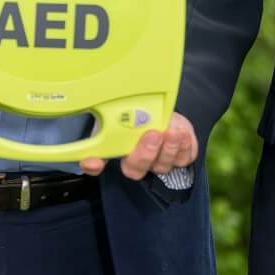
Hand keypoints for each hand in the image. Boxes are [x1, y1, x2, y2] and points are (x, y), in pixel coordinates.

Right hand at [75, 113, 199, 179]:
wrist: (161, 106)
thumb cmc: (135, 113)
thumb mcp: (114, 117)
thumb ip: (100, 132)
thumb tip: (89, 155)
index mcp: (119, 153)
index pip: (100, 166)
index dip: (95, 165)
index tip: (94, 160)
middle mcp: (140, 162)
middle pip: (139, 167)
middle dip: (146, 152)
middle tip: (152, 134)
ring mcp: (162, 160)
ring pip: (164, 164)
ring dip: (169, 148)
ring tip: (172, 131)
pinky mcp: (181, 155)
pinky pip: (185, 158)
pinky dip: (185, 146)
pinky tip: (182, 133)